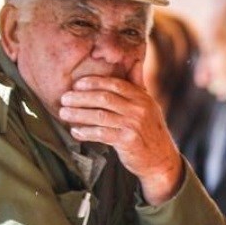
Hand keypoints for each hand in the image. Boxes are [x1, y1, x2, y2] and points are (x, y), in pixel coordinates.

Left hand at [59, 62, 182, 204]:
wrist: (161, 160)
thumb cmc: (149, 133)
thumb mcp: (149, 108)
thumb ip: (136, 91)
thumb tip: (132, 64)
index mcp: (142, 98)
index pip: (115, 84)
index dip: (94, 82)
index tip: (77, 85)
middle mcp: (139, 109)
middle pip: (104, 98)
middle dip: (81, 97)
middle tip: (64, 98)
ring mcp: (134, 125)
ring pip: (99, 115)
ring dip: (78, 114)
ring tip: (64, 113)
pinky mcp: (128, 141)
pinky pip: (101, 133)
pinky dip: (86, 132)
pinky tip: (75, 131)